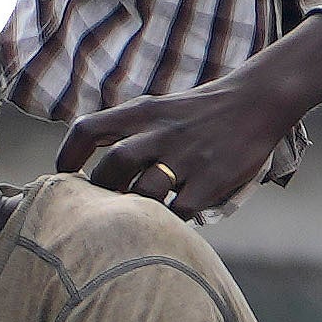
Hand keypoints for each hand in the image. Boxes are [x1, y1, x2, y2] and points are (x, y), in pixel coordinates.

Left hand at [55, 40, 321, 218]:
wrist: (256, 102)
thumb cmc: (196, 113)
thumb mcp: (155, 109)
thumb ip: (121, 131)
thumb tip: (82, 171)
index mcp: (141, 112)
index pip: (88, 129)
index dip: (68, 155)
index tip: (65, 176)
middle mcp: (161, 132)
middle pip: (113, 166)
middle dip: (102, 191)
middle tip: (102, 206)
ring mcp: (188, 156)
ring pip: (145, 192)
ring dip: (136, 209)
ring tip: (135, 217)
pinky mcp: (212, 178)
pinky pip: (181, 210)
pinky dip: (171, 220)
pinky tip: (171, 219)